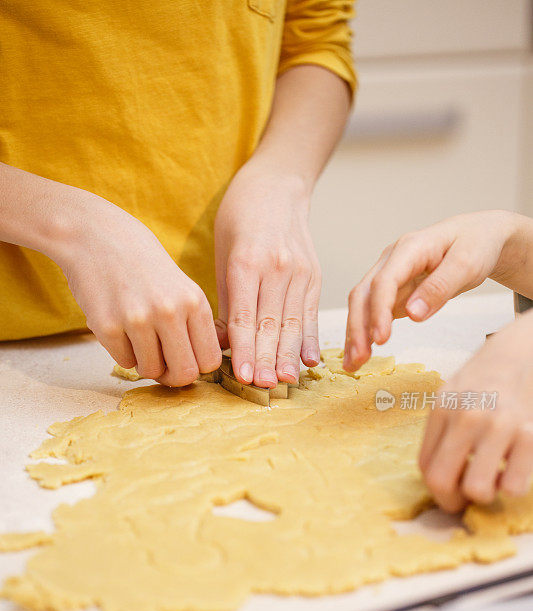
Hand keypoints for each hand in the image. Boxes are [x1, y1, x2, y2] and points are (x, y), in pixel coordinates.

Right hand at [51, 193, 220, 385]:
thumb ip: (192, 323)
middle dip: (173, 376)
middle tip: (162, 365)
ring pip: (151, 371)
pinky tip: (119, 327)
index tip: (185, 361)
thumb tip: (196, 368)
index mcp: (194, 301)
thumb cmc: (141, 263)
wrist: (95, 235)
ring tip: (138, 338)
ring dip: (145, 363)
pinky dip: (122, 352)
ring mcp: (137, 319)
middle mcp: (170, 311)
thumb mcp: (180, 286)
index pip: (210, 360)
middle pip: (184, 374)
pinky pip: (124, 361)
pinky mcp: (107, 326)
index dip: (197, 367)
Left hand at [214, 160, 320, 386]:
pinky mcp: (314, 274)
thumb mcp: (222, 252)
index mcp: (247, 262)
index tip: (244, 376)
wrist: (277, 184)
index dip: (245, 350)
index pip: (245, 316)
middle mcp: (277, 267)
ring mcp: (299, 271)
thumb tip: (221, 342)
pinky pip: (310, 312)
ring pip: (293, 322)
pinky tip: (310, 361)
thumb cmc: (240, 218)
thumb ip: (225, 298)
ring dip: (289, 356)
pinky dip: (310, 339)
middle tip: (264, 387)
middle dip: (268, 359)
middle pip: (271, 323)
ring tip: (284, 381)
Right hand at [343, 211, 519, 371]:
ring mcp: (389, 275)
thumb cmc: (475, 244)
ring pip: (362, 304)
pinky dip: (365, 333)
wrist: (479, 236)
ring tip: (353, 364)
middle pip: (364, 294)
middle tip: (359, 359)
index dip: (379, 311)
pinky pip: (373, 312)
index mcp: (409, 248)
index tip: (380, 339)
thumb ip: (440, 288)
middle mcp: (391, 261)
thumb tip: (413, 314)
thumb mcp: (467, 264)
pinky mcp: (393, 291)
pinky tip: (360, 354)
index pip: (384, 282)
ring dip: (355, 334)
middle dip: (358, 327)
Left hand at [420, 312, 532, 511]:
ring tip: (494, 480)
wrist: (524, 352)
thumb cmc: (486, 380)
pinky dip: (514, 487)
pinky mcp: (530, 434)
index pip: (427, 468)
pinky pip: (514, 486)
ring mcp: (499, 425)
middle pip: (441, 481)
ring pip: (477, 489)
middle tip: (469, 497)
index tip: (452, 495)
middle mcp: (466, 417)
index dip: (438, 492)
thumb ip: (443, 433)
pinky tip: (515, 468)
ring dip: (485, 496)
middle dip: (455, 501)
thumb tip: (440, 481)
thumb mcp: (452, 397)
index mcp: (442, 410)